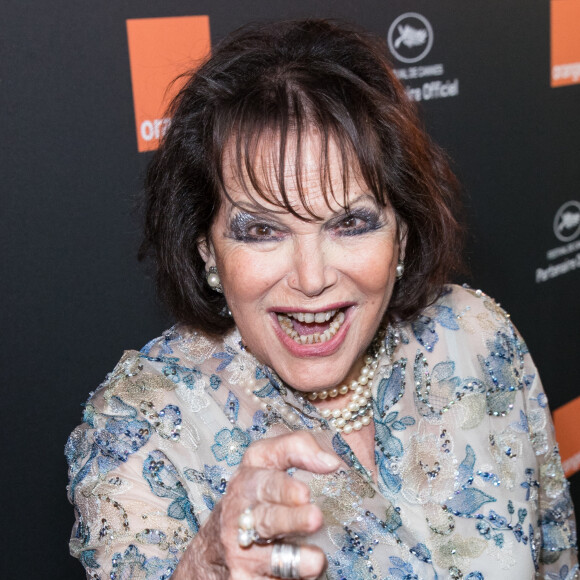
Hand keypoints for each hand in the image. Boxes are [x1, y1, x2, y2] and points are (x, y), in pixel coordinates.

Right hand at [173, 431, 340, 578]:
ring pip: (272, 556)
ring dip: (297, 559)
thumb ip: (298, 449)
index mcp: (249, 477)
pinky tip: (302, 575)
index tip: (304, 492)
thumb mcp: (268, 463)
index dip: (284, 485)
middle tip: (314, 518)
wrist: (214, 550)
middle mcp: (240, 512)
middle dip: (291, 519)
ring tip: (315, 560)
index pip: (263, 476)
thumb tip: (332, 462)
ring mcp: (240, 549)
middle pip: (268, 517)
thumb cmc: (254, 500)